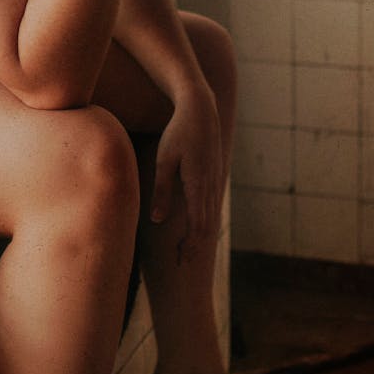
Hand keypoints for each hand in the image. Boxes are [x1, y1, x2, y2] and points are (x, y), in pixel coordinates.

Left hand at [150, 80, 223, 254]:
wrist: (201, 110)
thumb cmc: (178, 133)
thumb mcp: (164, 160)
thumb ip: (162, 190)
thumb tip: (158, 220)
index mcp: (198, 186)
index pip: (197, 225)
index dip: (190, 245)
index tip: (180, 261)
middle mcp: (210, 186)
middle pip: (206, 225)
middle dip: (195, 246)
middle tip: (182, 263)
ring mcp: (215, 179)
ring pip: (211, 215)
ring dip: (201, 234)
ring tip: (189, 249)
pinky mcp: (214, 173)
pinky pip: (212, 203)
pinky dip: (206, 219)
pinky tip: (199, 223)